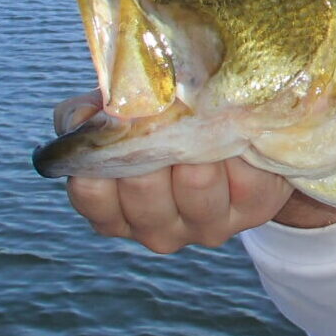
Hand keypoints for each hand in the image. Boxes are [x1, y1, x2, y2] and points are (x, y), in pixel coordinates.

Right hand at [53, 90, 335, 252]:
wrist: (241, 136)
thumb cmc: (168, 123)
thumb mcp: (122, 115)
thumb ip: (89, 113)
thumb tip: (83, 115)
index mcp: (114, 212)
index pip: (91, 189)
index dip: (104, 151)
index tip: (121, 115)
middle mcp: (156, 230)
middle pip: (144, 185)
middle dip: (156, 138)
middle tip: (168, 105)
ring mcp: (205, 227)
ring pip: (196, 180)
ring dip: (200, 139)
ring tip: (204, 113)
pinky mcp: (252, 212)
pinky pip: (244, 175)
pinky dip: (239, 142)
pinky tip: (238, 128)